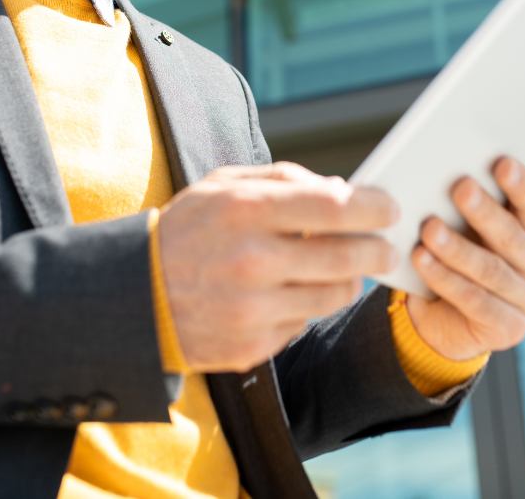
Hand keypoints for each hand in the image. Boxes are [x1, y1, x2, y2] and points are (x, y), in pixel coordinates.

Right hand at [158, 162, 399, 372]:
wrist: (135, 296)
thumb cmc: (189, 229)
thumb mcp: (223, 185)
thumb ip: (284, 179)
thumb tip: (344, 190)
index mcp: (246, 211)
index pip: (335, 206)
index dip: (374, 207)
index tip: (389, 208)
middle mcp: (253, 261)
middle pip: (348, 256)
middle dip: (379, 249)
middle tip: (387, 247)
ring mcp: (253, 309)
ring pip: (336, 294)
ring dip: (348, 279)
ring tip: (341, 267)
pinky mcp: (252, 346)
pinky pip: (305, 323)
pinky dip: (306, 307)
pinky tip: (287, 293)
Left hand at [406, 157, 524, 360]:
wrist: (446, 318)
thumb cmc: (458, 257)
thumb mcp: (466, 230)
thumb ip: (468, 206)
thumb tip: (447, 170)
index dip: (521, 185)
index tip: (501, 162)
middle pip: (512, 237)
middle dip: (485, 212)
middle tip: (460, 187)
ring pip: (491, 270)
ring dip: (457, 248)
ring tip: (429, 228)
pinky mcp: (510, 330)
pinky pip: (474, 301)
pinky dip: (444, 278)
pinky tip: (421, 259)